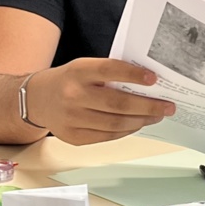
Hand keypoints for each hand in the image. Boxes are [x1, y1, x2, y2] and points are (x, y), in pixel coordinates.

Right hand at [30, 58, 175, 145]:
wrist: (38, 99)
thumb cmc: (69, 80)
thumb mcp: (85, 67)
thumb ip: (109, 73)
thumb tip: (146, 82)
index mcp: (79, 72)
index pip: (110, 70)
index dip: (133, 75)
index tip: (154, 79)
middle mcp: (74, 95)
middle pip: (117, 104)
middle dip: (147, 106)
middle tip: (167, 106)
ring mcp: (72, 119)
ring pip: (115, 124)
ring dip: (141, 121)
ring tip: (156, 116)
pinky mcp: (73, 138)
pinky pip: (107, 136)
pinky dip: (126, 131)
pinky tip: (137, 124)